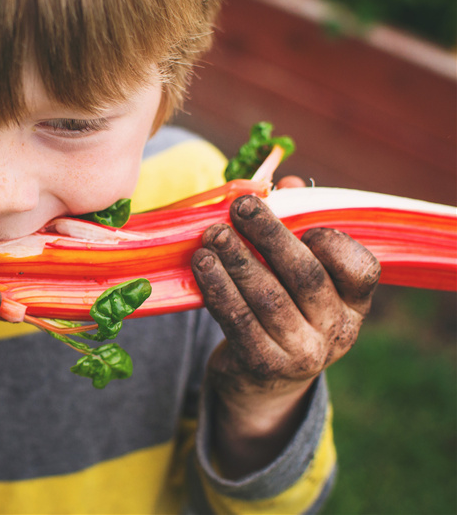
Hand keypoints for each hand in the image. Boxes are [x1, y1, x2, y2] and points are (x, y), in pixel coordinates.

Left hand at [191, 194, 379, 475]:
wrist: (262, 380)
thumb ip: (297, 224)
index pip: (360, 269)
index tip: (299, 217)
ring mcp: (302, 353)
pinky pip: (238, 321)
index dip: (333, 242)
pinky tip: (201, 264)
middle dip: (269, 235)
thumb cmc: (281, 307)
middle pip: (305, 276)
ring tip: (212, 234)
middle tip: (239, 207)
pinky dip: (217, 289)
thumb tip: (287, 180)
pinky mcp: (263, 365)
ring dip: (236, 260)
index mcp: (353, 301)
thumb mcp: (295, 273)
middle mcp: (336, 330)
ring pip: (267, 297)